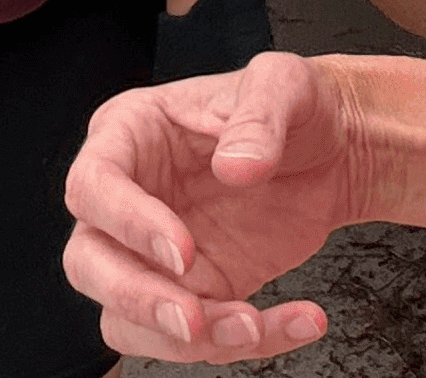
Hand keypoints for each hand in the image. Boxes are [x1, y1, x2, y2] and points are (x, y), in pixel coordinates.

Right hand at [62, 56, 365, 361]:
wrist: (336, 149)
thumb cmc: (295, 105)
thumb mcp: (286, 83)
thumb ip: (260, 117)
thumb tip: (235, 166)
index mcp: (131, 133)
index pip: (93, 185)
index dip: (127, 224)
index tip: (181, 251)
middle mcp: (129, 199)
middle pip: (89, 263)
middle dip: (137, 299)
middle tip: (193, 318)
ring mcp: (154, 255)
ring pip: (127, 318)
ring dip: (183, 340)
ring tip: (252, 327)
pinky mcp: (194, 292)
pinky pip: (195, 336)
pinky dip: (240, 342)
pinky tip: (297, 321)